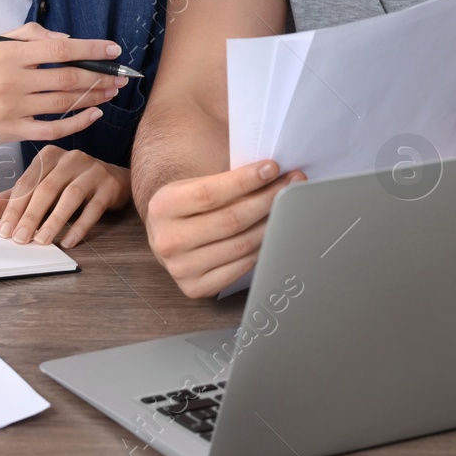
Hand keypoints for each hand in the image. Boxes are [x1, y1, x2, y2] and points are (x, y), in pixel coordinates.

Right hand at [0, 21, 127, 147]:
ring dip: (94, 97)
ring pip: (64, 102)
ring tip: (111, 92)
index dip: (90, 48)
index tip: (113, 49)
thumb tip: (64, 39)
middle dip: (100, 76)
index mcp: (8, 55)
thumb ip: (27, 35)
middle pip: (68, 77)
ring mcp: (13, 108)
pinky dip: (77, 122)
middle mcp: (13, 81)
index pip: (59, 49)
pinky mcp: (12, 131)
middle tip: (120, 75)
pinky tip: (93, 115)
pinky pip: (53, 128)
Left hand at [0, 145, 130, 248]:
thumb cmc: (73, 182)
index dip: (14, 208)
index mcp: (50, 155)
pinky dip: (80, 226)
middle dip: (31, 216)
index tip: (4, 231)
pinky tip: (69, 241)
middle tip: (20, 239)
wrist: (114, 178)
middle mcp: (71, 158)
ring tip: (42, 240)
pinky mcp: (110, 185)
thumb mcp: (42, 186)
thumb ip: (15, 199)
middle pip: (47, 188)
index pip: (27, 182)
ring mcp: (93, 170)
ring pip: (71, 196)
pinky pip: (94, 208)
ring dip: (54, 221)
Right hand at [145, 161, 304, 298]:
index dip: (245, 180)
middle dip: (267, 199)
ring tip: (288, 206)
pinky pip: (240, 267)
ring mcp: (180, 268)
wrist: (166, 236)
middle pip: (230, 220)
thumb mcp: (194, 184)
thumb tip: (271, 170)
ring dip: (271, 223)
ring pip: (240, 245)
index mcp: (162, 206)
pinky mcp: (196, 287)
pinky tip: (272, 232)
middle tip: (292, 183)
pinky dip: (261, 249)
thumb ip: (225, 179)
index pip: (210, 193)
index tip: (272, 168)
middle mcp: (167, 240)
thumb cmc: (189, 206)